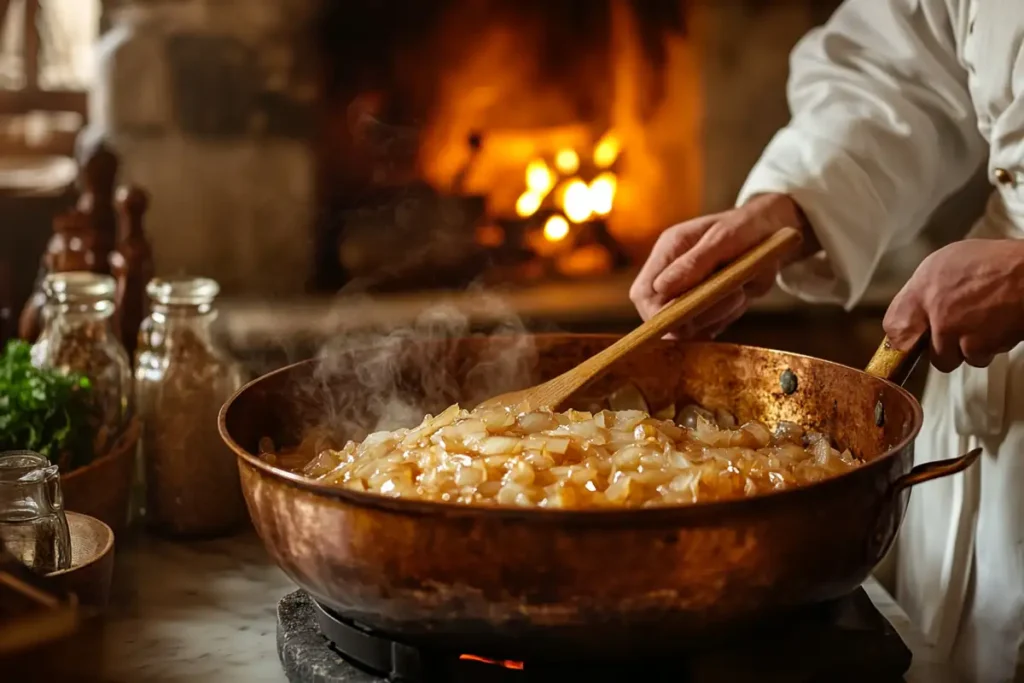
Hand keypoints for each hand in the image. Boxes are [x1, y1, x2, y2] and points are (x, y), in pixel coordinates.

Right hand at [629, 193, 815, 338]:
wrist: (772, 231)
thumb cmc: (748, 227)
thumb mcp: (725, 238)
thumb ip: (694, 263)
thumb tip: (661, 288)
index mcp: (668, 251)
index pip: (644, 294)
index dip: (660, 313)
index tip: (689, 316)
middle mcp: (671, 274)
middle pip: (661, 316)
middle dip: (696, 316)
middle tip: (734, 295)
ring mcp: (686, 292)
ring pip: (687, 326)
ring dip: (717, 316)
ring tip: (742, 290)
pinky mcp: (703, 306)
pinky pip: (707, 328)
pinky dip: (725, 320)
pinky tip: (741, 297)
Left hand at [884, 239, 1023, 371]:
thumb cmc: (999, 262)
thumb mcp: (950, 260)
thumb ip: (929, 286)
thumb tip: (920, 307)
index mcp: (924, 286)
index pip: (894, 324)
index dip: (904, 335)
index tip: (911, 339)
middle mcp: (935, 309)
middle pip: (925, 348)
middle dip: (943, 346)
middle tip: (959, 331)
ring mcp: (955, 330)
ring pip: (954, 358)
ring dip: (969, 349)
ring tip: (985, 325)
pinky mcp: (978, 345)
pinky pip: (978, 358)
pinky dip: (989, 348)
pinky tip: (998, 328)